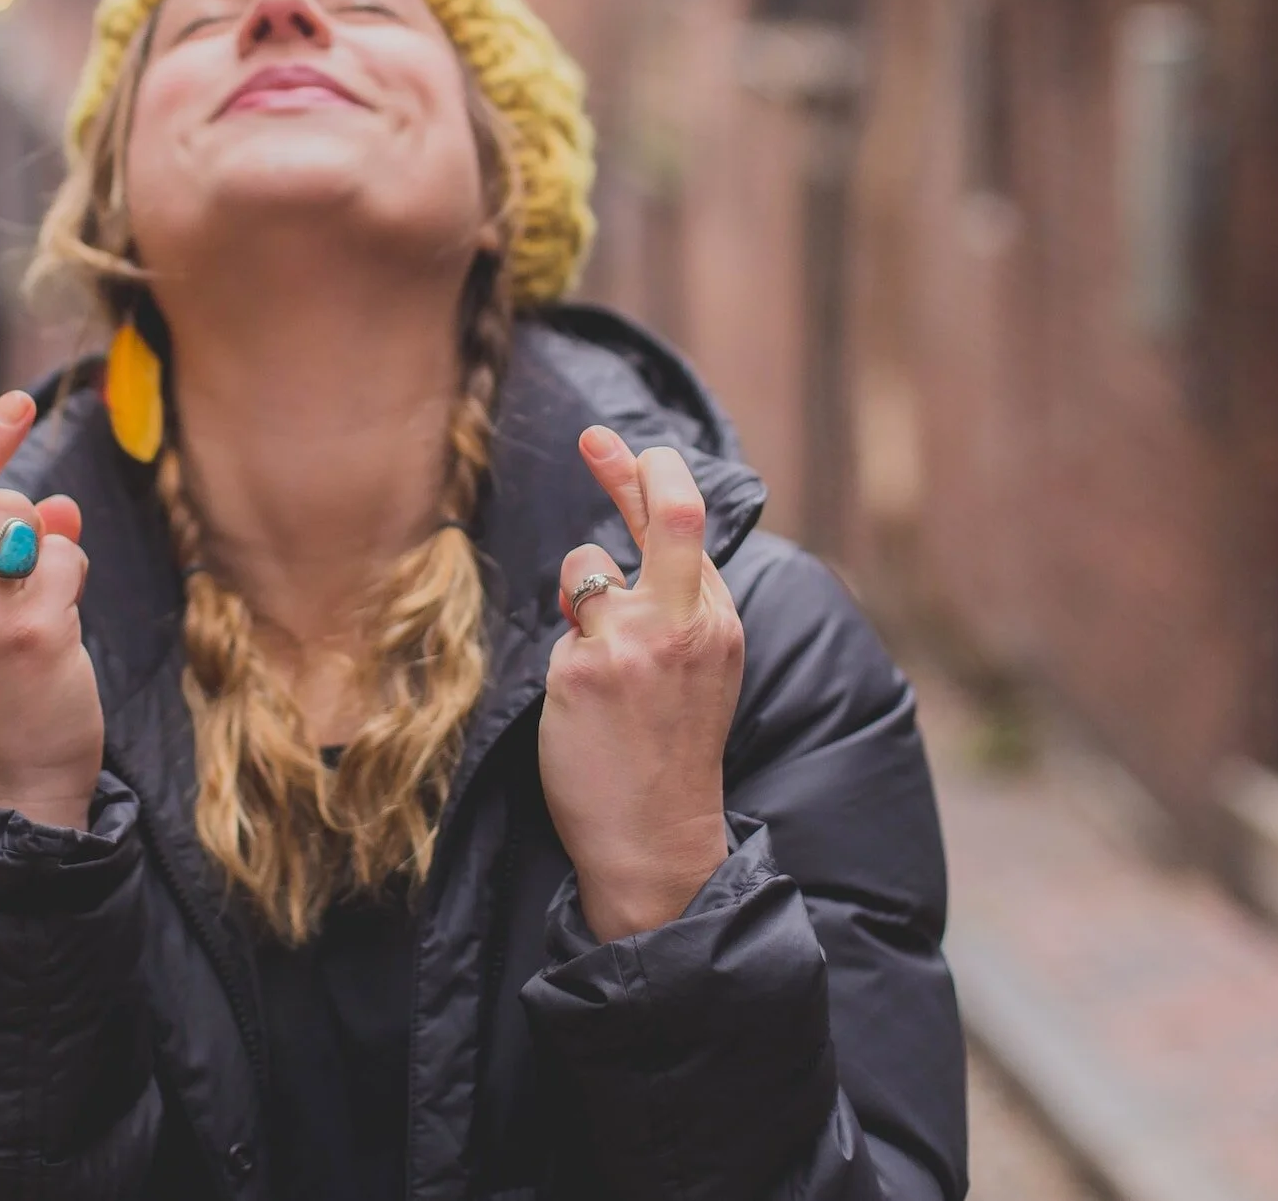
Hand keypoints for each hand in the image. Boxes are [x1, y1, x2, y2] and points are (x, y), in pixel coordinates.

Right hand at [0, 390, 102, 828]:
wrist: (18, 786)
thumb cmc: (4, 699)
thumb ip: (5, 556)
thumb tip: (54, 504)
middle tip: (17, 402)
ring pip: (18, 518)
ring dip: (48, 537)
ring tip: (50, 593)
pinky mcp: (31, 631)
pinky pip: (62, 557)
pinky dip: (73, 572)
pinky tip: (66, 617)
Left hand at [538, 427, 745, 940]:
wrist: (657, 839)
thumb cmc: (669, 754)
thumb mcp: (696, 670)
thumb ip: (673, 608)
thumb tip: (616, 555)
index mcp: (719, 621)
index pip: (688, 528)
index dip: (651, 479)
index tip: (622, 447)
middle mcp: (687, 621)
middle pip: (668, 513)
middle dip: (630, 467)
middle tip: (596, 438)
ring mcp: (637, 642)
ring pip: (586, 569)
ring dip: (576, 601)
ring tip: (597, 668)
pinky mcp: (587, 669)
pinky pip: (558, 633)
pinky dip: (564, 660)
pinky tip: (584, 710)